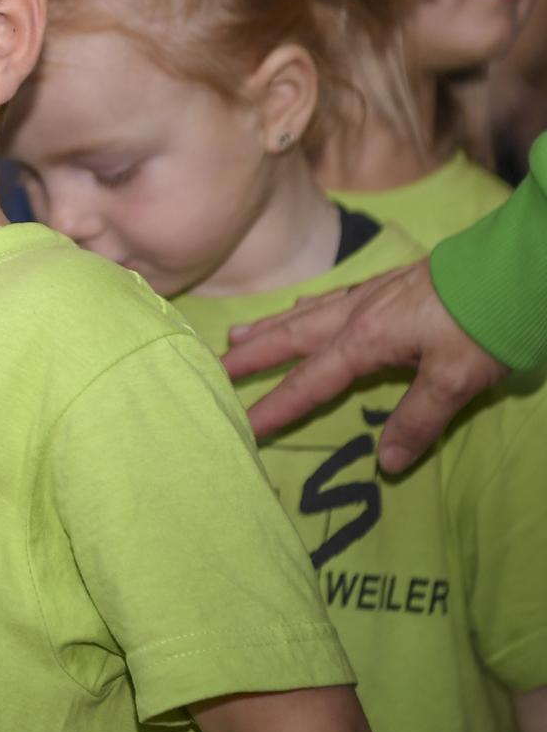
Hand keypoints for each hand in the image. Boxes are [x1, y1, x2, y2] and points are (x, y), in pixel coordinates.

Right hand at [222, 259, 508, 472]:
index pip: (310, 382)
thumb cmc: (484, 323)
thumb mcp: (457, 380)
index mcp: (366, 340)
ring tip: (238, 334)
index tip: (243, 425)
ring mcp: (373, 294)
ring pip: (307, 313)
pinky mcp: (392, 282)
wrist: (515, 267)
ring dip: (271, 326)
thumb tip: (387, 463)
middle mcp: (358, 315)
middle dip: (254, 355)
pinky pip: (333, 296)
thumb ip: (418, 420)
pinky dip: (308, 305)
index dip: (276, 406)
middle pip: (293, 338)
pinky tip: (304, 304)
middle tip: (216, 366)